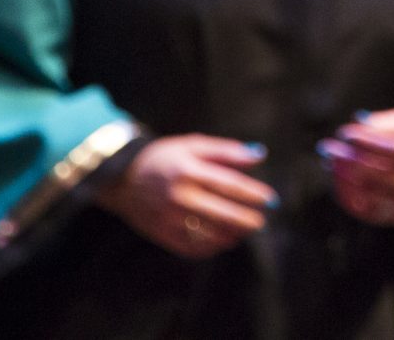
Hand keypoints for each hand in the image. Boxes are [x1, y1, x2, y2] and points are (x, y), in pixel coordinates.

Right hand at [96, 135, 273, 258]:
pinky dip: (211, 248)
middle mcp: (180, 196)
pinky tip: (223, 242)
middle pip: (222, 213)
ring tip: (245, 232)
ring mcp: (169, 218)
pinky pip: (191, 247)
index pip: (229, 185)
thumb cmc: (164, 157)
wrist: (123, 176)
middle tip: (262, 222)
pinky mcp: (162, 234)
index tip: (271, 199)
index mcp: (189, 170)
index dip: (252, 194)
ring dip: (232, 235)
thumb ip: (227, 151)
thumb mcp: (193, 145)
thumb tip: (259, 155)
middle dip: (246, 220)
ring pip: (208, 234)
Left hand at [320, 109, 393, 226]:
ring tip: (327, 162)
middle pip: (378, 173)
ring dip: (342, 178)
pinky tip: (336, 180)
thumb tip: (358, 122)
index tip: (344, 133)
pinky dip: (348, 195)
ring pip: (368, 194)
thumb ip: (385, 121)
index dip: (367, 142)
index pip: (393, 151)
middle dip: (348, 160)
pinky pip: (366, 210)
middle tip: (326, 148)